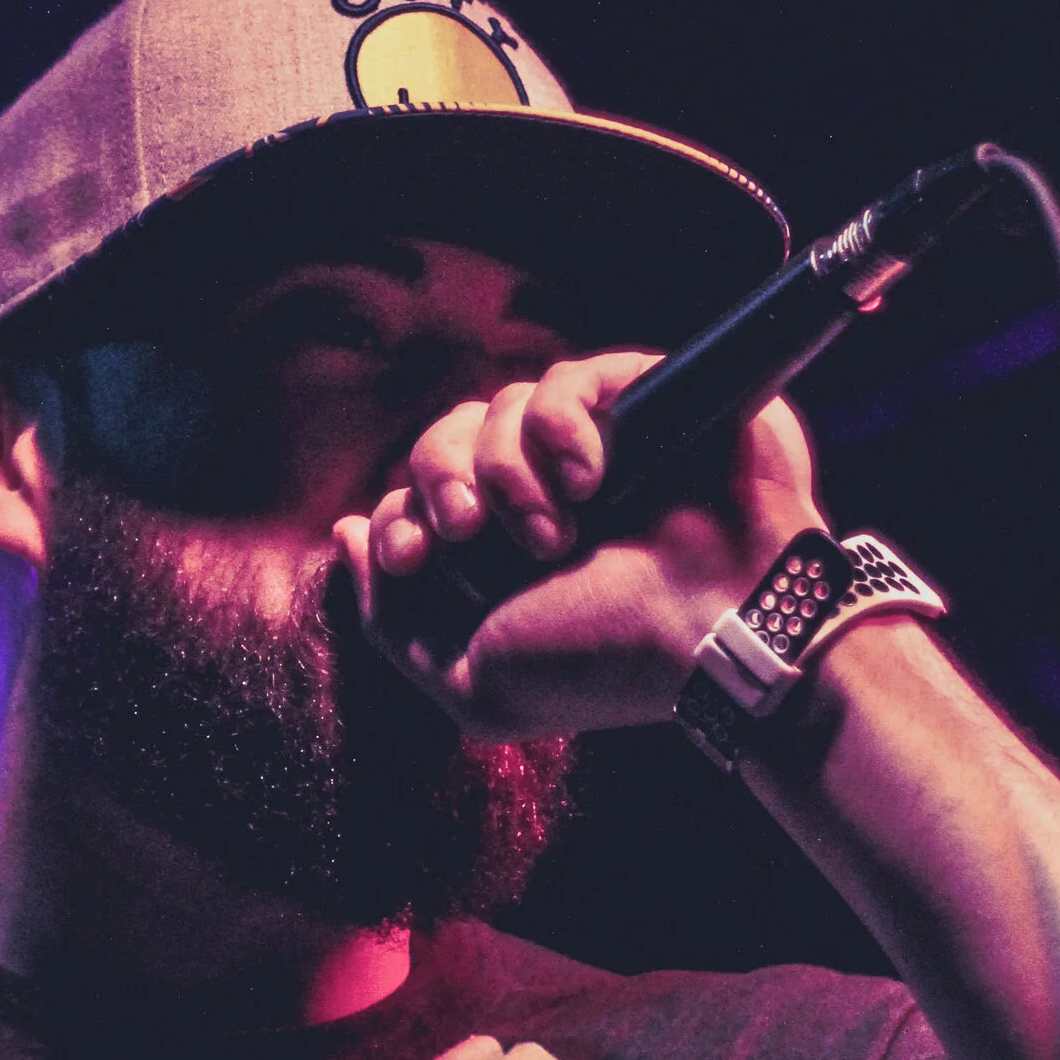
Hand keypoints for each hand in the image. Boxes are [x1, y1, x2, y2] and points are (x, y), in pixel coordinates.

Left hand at [331, 351, 829, 740]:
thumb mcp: (472, 681)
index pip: (411, 503)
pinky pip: (565, 378)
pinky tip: (588, 478)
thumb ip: (392, 622)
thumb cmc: (602, 667)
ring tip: (555, 531)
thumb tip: (345, 534)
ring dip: (506, 472)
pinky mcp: (643, 400)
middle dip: (441, 485)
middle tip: (472, 534)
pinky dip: (559, 424)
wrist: (714, 635)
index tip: (421, 559)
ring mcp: (592, 446)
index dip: (399, 523)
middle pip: (440, 443)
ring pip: (496, 409)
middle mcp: (537, 494)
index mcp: (493, 555)